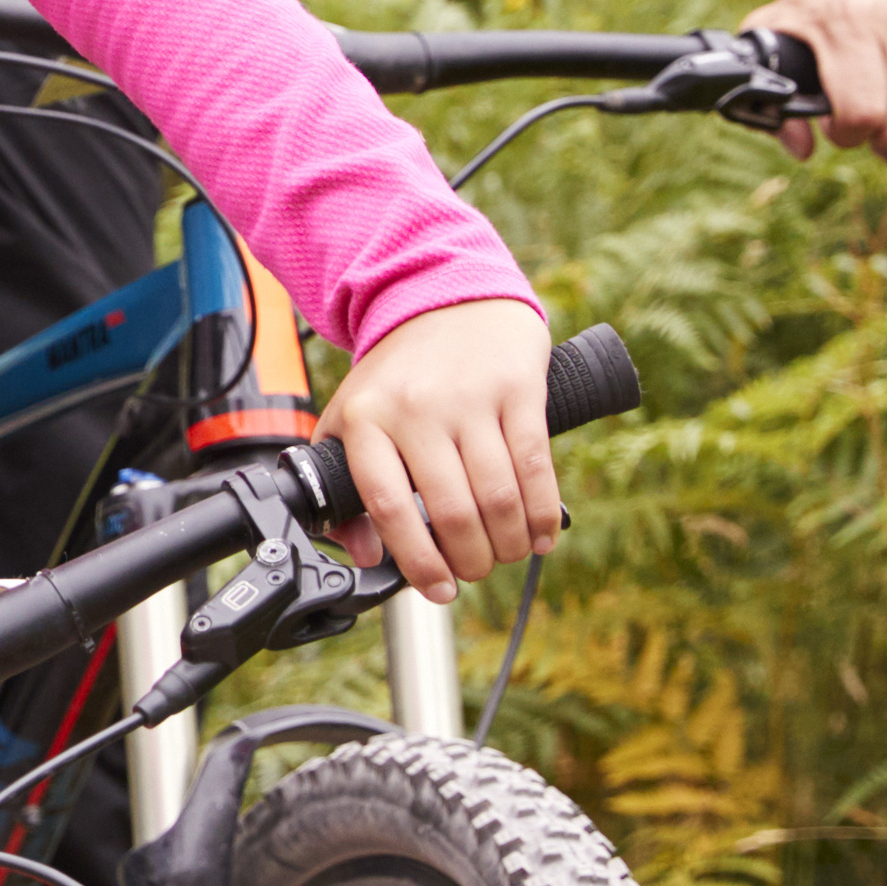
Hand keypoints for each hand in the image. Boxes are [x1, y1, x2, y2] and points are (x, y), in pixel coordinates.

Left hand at [318, 297, 563, 602]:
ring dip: (510, 544)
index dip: (417, 559)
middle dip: (472, 560)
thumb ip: (345, 488)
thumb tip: (365, 555)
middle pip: (453, 511)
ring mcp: (468, 397)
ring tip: (507, 555)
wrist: (445, 296)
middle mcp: (415, 407)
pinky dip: (542, 513)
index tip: (438, 589)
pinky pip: (535, 466)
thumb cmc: (399, 373)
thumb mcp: (351, 418)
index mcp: (366, 418)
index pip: (387, 505)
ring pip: (498, 497)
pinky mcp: (517, 388)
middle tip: (476, 572)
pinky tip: (540, 534)